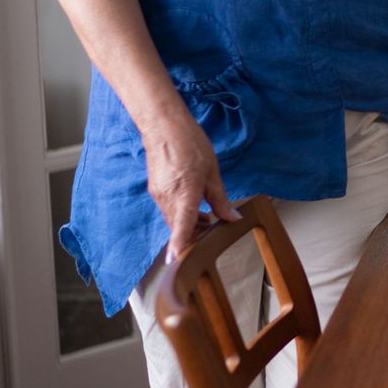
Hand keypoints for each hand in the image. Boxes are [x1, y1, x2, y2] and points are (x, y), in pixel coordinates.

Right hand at [143, 109, 240, 262]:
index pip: (181, 226)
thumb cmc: (191, 145)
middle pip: (178, 226)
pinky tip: (193, 206)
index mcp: (184, 193)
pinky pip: (167, 209)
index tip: (174, 261)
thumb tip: (232, 218)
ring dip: (187, 224)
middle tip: (212, 232)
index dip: (178, 245)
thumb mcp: (212, 172)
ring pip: (172, 219)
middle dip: (193, 235)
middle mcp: (167, 197)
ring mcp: (158, 194)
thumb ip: (220, 199)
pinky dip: (179, 213)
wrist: (164, 126)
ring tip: (207, 218)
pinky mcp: (155, 189)